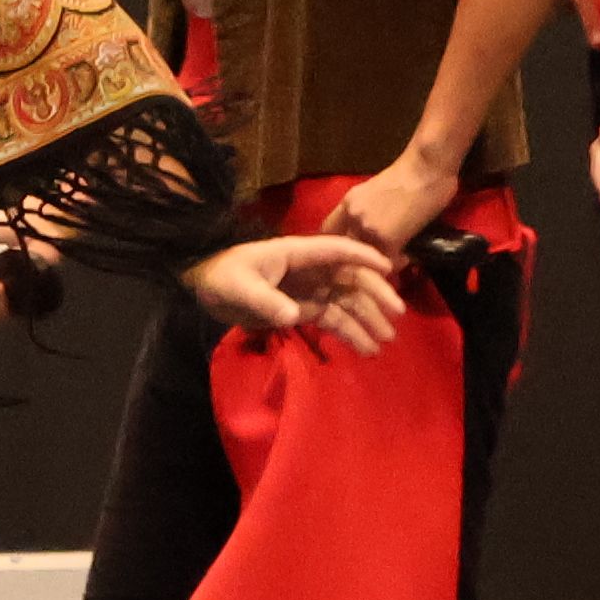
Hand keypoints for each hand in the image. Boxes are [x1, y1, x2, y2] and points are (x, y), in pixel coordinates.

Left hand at [185, 233, 409, 355]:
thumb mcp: (241, 286)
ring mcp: (309, 291)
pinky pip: (333, 320)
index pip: (336, 251)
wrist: (203, 287)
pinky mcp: (304, 310)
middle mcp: (310, 271)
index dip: (363, 256)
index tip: (388, 267)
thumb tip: (294, 315)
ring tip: (386, 341)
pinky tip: (366, 349)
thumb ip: (266, 300)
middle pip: (350, 279)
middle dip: (374, 296)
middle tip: (396, 315)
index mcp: (297, 254)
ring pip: (346, 303)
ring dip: (366, 320)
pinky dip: (350, 334)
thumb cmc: (222, 276)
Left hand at [324, 146, 464, 264]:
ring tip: (390, 264)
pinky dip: (398, 263)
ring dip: (377, 265)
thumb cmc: (412, 170)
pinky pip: (388, 263)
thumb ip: (368, 209)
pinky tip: (408, 259)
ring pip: (365, 259)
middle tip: (370, 266)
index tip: (347, 253)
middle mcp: (352, 215)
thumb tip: (374, 228)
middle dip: (355, 260)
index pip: (328, 231)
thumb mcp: (378, 190)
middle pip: (344, 249)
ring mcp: (368, 228)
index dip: (338, 244)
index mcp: (348, 202)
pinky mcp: (387, 240)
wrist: (428, 166)